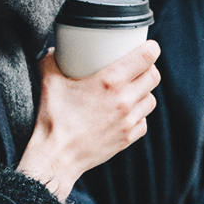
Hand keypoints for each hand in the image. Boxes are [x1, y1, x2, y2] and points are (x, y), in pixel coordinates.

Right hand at [17, 41, 160, 200]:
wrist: (56, 157)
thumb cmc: (53, 118)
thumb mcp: (50, 82)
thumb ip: (51, 61)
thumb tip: (53, 50)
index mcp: (110, 81)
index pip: (146, 58)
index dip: (151, 48)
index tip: (149, 46)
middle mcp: (124, 100)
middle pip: (153, 77)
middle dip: (149, 68)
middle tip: (139, 66)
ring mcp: (128, 121)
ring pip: (151, 100)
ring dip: (145, 91)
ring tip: (134, 88)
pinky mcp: (127, 138)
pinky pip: (144, 122)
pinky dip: (139, 115)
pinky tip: (127, 112)